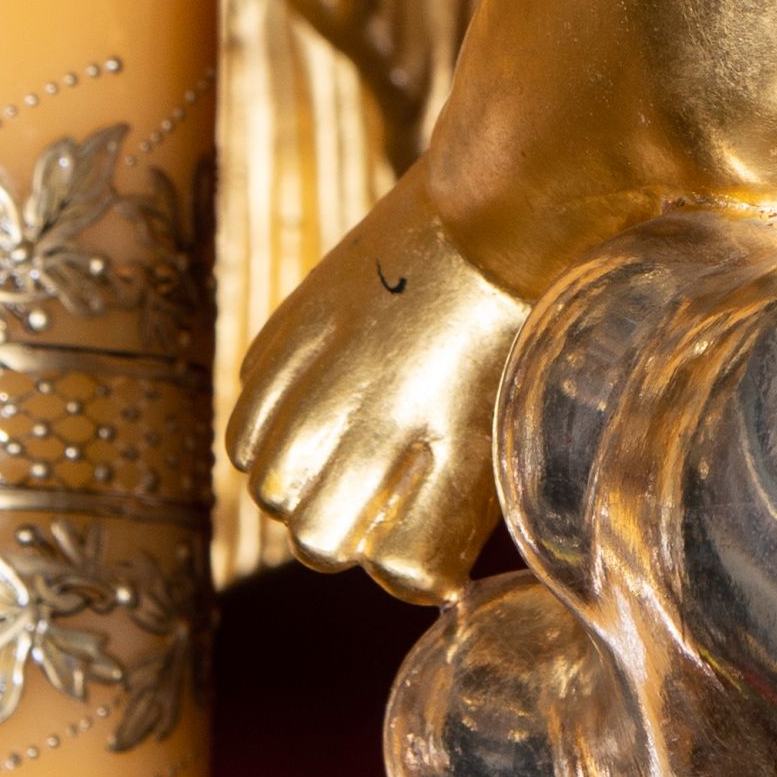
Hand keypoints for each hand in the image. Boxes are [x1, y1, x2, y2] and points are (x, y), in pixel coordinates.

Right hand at [224, 158, 523, 601]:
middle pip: (320, 540)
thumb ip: (466, 493)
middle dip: (346, 532)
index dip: (418, 565)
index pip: (405, 571)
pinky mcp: (292, 328)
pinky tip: (304, 408)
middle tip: (371, 494)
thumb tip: (431, 577)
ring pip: (270, 485)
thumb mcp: (515, 412)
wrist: (502, 199)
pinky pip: (247, 421)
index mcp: (457, 445)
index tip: (429, 536)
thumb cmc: (529, 311)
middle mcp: (383, 415)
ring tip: (332, 450)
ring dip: (298, 483)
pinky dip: (268, 429)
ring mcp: (329, 369)